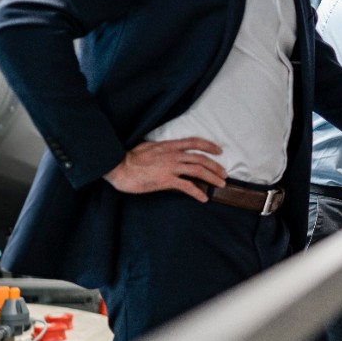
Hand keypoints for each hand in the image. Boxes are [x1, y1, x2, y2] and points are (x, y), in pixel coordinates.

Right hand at [102, 137, 225, 200]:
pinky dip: (198, 192)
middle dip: (215, 166)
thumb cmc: (129, 158)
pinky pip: (187, 186)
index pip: (194, 142)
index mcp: (169, 146)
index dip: (209, 145)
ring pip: (198, 170)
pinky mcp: (165, 180)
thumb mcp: (148, 147)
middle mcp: (173, 155)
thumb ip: (161, 149)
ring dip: (212, 178)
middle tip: (224, 173)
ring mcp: (170, 167)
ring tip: (220, 184)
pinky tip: (204, 198)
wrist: (118, 166)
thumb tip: (168, 152)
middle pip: (200, 158)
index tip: (219, 150)